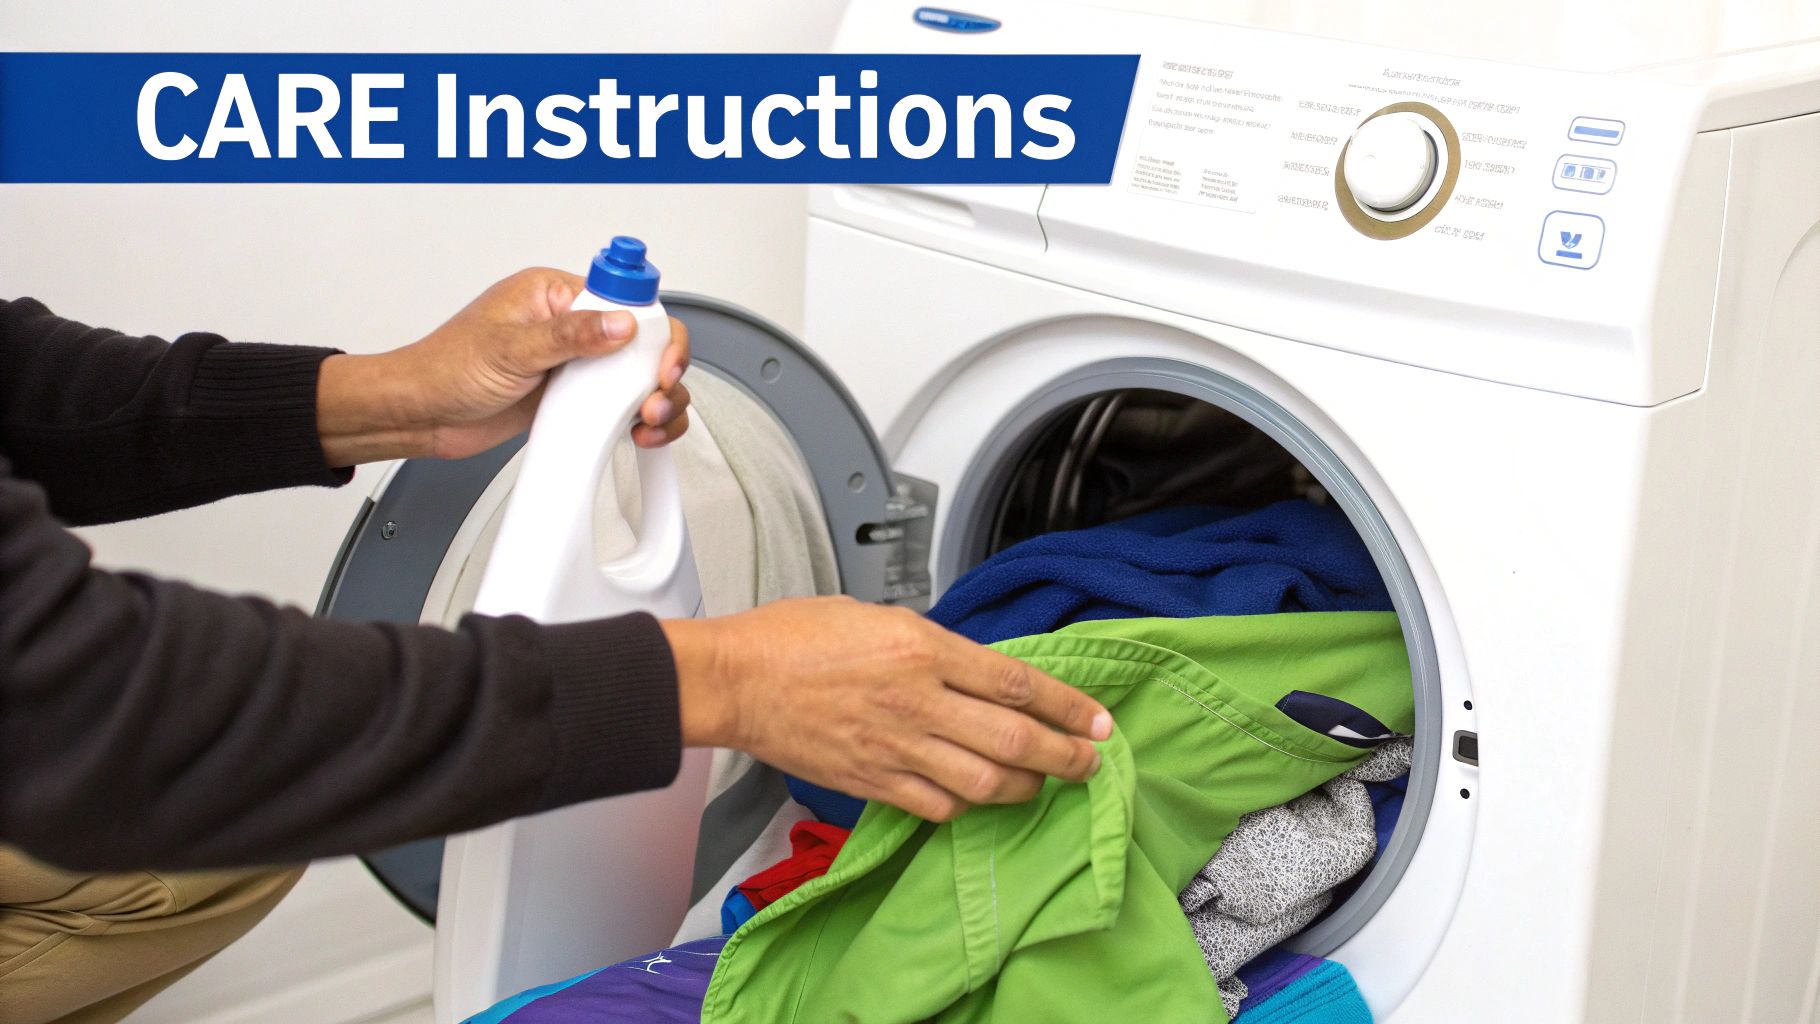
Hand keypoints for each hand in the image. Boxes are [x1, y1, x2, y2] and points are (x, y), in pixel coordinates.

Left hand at [316, 268, 690, 465]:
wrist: (421, 415)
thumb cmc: (445, 369)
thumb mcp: (509, 348)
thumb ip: (569, 336)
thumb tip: (620, 323)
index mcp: (557, 294)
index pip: (629, 299)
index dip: (655, 330)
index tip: (660, 362)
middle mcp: (573, 326)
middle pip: (647, 340)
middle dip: (662, 373)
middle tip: (652, 402)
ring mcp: (577, 363)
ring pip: (642, 375)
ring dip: (657, 400)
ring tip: (646, 422)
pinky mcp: (575, 397)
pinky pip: (621, 404)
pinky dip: (639, 420)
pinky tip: (636, 433)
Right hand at [662, 597, 1113, 821]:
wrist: (737, 680)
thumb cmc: (793, 637)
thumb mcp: (877, 617)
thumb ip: (930, 647)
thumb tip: (972, 673)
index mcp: (922, 648)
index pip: (1015, 682)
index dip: (1067, 706)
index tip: (1098, 721)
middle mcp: (918, 700)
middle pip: (1014, 738)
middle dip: (1065, 755)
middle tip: (1091, 762)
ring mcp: (896, 746)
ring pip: (986, 781)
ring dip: (1026, 786)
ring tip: (1045, 784)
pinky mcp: (872, 782)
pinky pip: (939, 806)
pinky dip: (969, 807)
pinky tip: (980, 799)